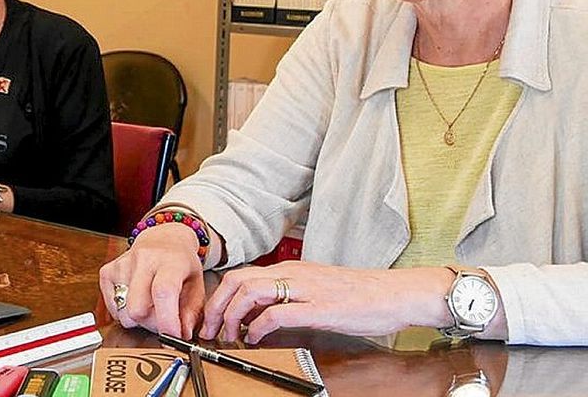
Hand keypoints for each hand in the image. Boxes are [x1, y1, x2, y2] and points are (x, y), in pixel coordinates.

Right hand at [98, 223, 205, 337]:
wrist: (163, 239)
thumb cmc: (180, 264)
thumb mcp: (197, 285)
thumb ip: (192, 312)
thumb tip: (182, 335)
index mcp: (170, 261)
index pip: (163, 292)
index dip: (167, 321)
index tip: (173, 337)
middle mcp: (144, 259)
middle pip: (137, 309)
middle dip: (151, 324)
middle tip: (162, 319)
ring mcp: (122, 264)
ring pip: (123, 313)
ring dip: (137, 320)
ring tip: (150, 307)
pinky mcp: (107, 271)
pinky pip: (111, 308)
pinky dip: (123, 312)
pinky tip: (136, 300)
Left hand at [200, 261, 453, 343]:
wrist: (395, 293)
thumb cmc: (360, 294)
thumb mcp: (315, 289)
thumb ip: (287, 297)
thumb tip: (259, 315)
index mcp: (291, 268)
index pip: (241, 275)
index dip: (220, 297)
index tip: (212, 318)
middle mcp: (292, 273)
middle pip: (237, 280)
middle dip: (216, 306)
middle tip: (210, 329)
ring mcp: (305, 288)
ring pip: (250, 292)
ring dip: (231, 316)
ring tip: (227, 336)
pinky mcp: (318, 307)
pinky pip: (276, 313)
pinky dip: (257, 326)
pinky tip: (254, 338)